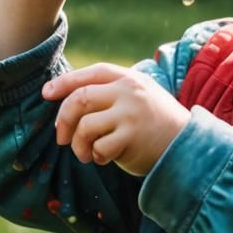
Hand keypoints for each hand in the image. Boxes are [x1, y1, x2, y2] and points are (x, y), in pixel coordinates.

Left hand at [43, 63, 191, 175]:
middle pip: (80, 98)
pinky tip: (105, 158)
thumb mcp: (138, 96)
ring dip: (79, 145)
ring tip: (86, 154)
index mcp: (128, 78)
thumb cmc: (155, 122)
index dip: (65, 82)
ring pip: (85, 126)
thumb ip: (111, 92)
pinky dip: (96, 156)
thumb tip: (69, 97)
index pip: (91, 74)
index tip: (46, 93)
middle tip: (61, 137)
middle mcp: (128, 91)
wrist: (187, 145)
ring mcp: (130, 113)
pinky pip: (99, 147)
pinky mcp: (131, 137)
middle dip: (64, 119)